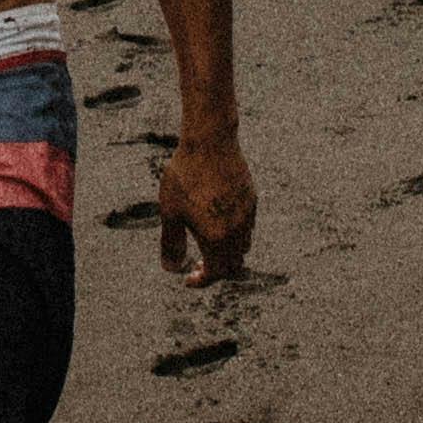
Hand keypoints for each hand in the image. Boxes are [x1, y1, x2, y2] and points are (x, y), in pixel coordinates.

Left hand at [149, 134, 255, 284]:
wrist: (210, 142)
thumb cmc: (185, 176)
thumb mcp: (170, 212)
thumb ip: (171, 243)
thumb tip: (171, 269)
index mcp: (217, 237)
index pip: (215, 273)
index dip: (201, 281)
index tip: (188, 279)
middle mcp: (237, 230)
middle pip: (233, 265)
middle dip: (216, 270)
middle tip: (197, 264)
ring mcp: (247, 215)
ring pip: (244, 247)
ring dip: (228, 254)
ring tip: (209, 245)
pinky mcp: (252, 200)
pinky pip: (248, 228)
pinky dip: (237, 236)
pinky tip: (219, 222)